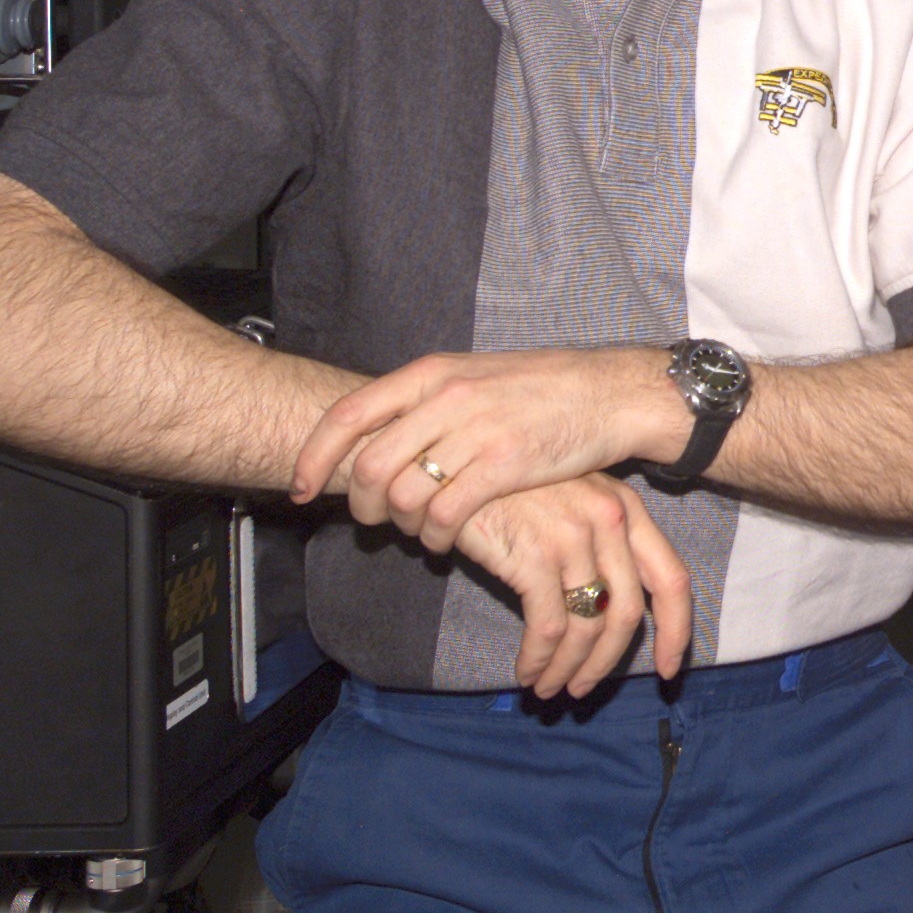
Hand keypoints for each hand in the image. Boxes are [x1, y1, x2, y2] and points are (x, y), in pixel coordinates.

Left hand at [290, 347, 688, 552]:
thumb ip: (428, 399)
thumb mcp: (477, 375)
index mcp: (435, 371)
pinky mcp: (505, 467)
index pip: (350, 413)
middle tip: (372, 520)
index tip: (301, 487)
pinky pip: (445, 516)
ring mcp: (477, 431)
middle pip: (369, 464)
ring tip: (418, 530)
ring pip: (404, 494)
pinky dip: (435, 538)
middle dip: (359, 503)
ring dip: (401, 525)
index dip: (314, 456)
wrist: (611, 393)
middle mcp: (448, 397)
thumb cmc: (544, 388)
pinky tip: (447, 540)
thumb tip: (377, 432)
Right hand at [455, 474, 694, 697]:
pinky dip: (539, 659)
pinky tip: (526, 672)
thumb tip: (606, 616)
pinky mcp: (535, 556)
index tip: (667, 670)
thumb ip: (598, 547)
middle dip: (607, 664)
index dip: (676, 631)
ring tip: (548, 688)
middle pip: (627, 614)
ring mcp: (575, 537)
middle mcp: (610, 520)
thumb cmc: (513, 487)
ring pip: (588, 627)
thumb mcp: (571, 503)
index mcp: (628, 509)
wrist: (460, 463)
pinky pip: (549, 627)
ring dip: (569, 669)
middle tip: (582, 690)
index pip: (672, 579)